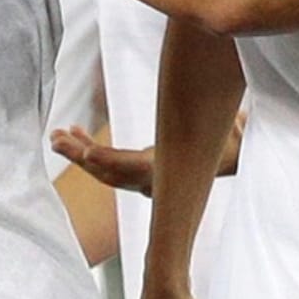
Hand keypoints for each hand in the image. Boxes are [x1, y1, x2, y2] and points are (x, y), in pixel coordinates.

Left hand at [53, 110, 243, 195]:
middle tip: (57, 141)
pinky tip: (75, 132)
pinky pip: (107, 163)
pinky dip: (90, 148)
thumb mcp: (236, 135)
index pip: (135, 168)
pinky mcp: (136, 168)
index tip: (88, 155)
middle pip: (109, 172)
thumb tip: (242, 120)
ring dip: (78, 152)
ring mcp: (141, 177)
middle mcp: (151, 179)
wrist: (232, 160)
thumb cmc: (232, 145)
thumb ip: (236, 129)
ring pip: (103, 169)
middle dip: (80, 156)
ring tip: (56, 136)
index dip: (111, 161)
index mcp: (169, 171)